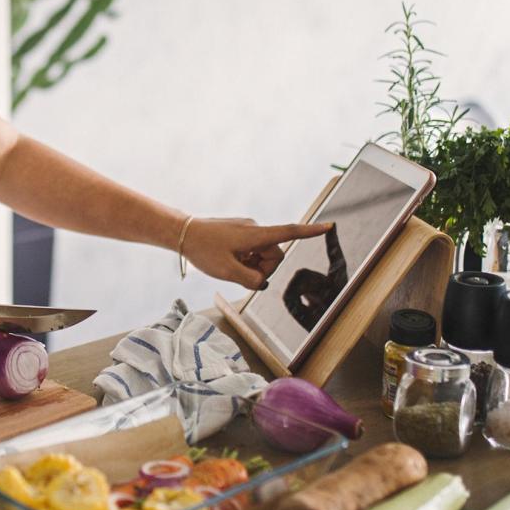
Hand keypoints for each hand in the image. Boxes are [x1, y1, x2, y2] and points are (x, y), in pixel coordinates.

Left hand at [181, 217, 333, 289]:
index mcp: (255, 235)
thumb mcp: (227, 271)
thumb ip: (250, 280)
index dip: (309, 232)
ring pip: (261, 255)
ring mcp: (246, 230)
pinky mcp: (239, 233)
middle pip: (274, 255)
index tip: (328, 226)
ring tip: (229, 265)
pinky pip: (250, 251)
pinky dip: (244, 259)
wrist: (181, 233)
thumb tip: (261, 282)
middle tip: (239, 272)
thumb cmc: (203, 250)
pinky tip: (227, 260)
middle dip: (262, 268)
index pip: (288, 233)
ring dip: (251, 265)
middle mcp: (254, 229)